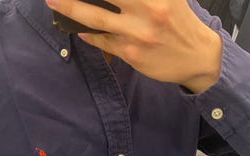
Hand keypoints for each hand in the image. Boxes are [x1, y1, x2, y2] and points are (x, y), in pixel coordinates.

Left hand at [45, 0, 221, 92]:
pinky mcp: (131, 53)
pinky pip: (102, 40)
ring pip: (96, 17)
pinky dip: (88, 34)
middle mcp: (148, 8)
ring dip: (70, 7)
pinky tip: (77, 27)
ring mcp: (137, 33)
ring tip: (53, 0)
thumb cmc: (179, 22)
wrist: (197, 57)